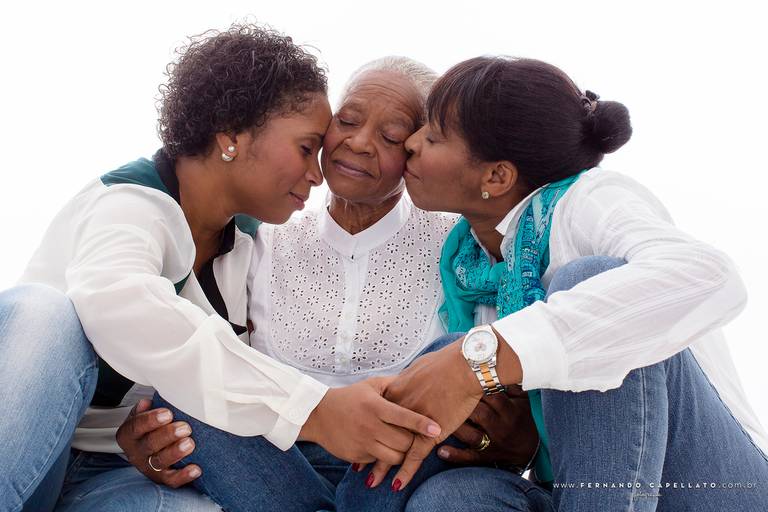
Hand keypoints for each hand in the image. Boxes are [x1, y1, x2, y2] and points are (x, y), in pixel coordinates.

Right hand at [116, 399, 200, 487]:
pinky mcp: (161, 478)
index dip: (151, 420)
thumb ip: (146, 408)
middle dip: (168, 435)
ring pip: (159, 463)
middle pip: (149, 445)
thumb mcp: (144, 414)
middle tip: (185, 428)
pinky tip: (196, 469)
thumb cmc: (150, 426)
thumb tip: (146, 403)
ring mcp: (148, 467)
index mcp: (129, 434)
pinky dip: (184, 476)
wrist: (151, 446)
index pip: (136, 426)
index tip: (168, 414)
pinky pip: (171, 480)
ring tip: (190, 444)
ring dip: (175, 453)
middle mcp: (136, 452)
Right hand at [299, 376, 441, 465]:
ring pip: (394, 457)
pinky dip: (385, 457)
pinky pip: (379, 462)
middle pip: (403, 442)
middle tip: (419, 438)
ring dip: (402, 453)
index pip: (403, 416)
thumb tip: (418, 379)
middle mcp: (369, 426)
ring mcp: (362, 443)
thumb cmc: (350, 397)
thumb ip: (394, 384)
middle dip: (414, 441)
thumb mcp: (371, 385)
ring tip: (403, 444)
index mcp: (375, 406)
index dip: (421, 424)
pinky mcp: (356, 456)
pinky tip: (384, 447)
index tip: (437, 428)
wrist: (318, 415)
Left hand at [367, 340, 482, 489]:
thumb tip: (405, 379)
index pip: (375, 417)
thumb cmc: (443, 364)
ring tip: (371, 481)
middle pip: (378, 436)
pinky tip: (397, 485)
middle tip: (359, 467)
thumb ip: (407, 380)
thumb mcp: (417, 368)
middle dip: (368, 453)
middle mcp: (397, 411)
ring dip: (382, 468)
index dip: (367, 430)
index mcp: (393, 394)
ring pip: (391, 450)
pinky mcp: (429, 434)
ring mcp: (411, 425)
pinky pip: (414, 457)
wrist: (461, 367)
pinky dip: (405, 472)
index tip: (358, 438)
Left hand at [437, 388, 538, 467]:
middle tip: (443, 396)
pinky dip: (454, 456)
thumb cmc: (521, 418)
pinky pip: (470, 458)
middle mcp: (501, 427)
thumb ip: (510, 385)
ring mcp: (493, 444)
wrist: (532, 449)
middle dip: (462, 406)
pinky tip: (440, 450)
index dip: (475, 388)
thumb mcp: (522, 400)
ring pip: (472, 436)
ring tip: (437, 420)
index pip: (492, 397)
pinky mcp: (486, 457)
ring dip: (455, 428)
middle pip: (480, 414)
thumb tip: (496, 365)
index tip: (460, 379)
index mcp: (509, 410)